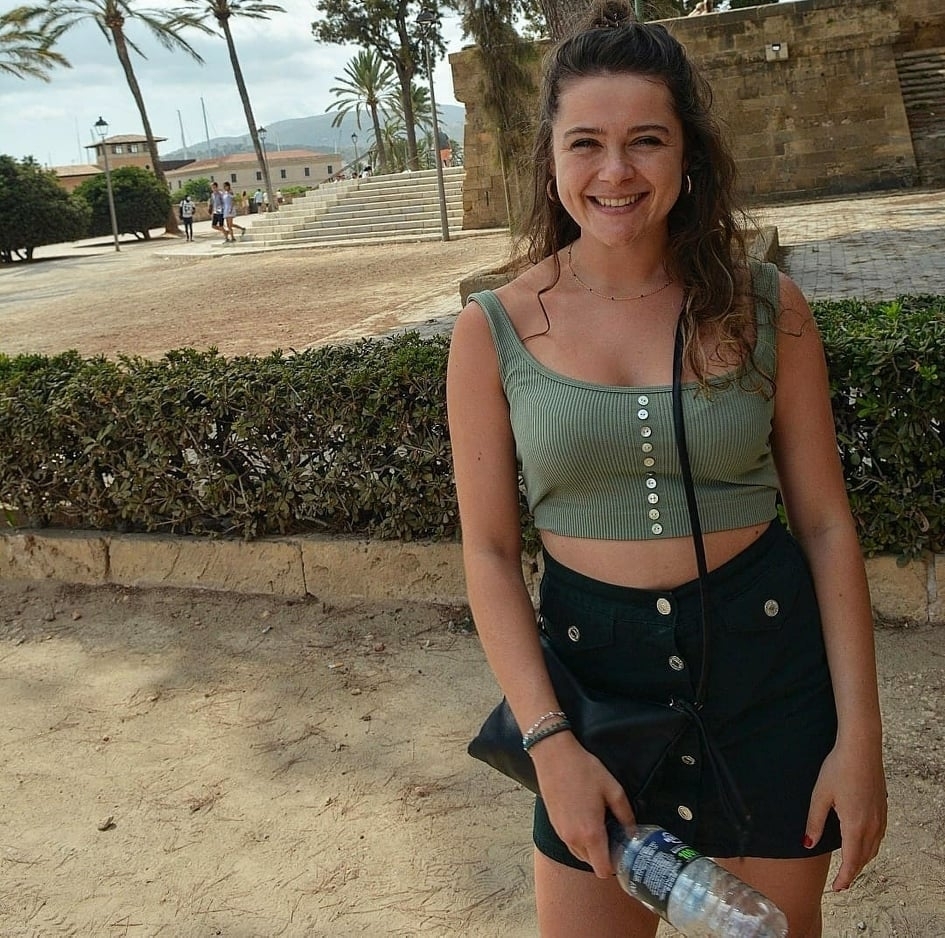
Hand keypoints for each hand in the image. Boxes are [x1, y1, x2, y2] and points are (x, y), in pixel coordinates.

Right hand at [529, 731, 635, 877]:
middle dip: (604, 855)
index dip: (615, 867)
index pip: (603, 870)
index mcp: (590, 833)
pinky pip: (570, 841)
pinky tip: (586, 817)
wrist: (554, 755)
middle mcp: (573, 838)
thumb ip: (625, 814)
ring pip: (580, 853)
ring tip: (600, 825)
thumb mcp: (612, 789)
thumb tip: (633, 831)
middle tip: (614, 836)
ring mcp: (561, 832)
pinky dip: (579, 838)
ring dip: (591, 847)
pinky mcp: (554, 824)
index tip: (623, 853)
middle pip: (592, 863)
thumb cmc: (584, 770)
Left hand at [804, 740, 886, 889]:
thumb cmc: (838, 769)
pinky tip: (862, 843)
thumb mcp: (820, 796)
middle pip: (864, 858)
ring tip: (850, 866)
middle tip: (841, 882)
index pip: (852, 862)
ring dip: (862, 860)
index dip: (845, 878)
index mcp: (855, 826)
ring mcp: (880, 817)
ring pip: (873, 848)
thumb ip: (815, 822)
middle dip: (853, 872)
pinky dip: (870, 846)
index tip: (837, 889)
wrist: (861, 749)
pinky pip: (879, 836)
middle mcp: (872, 826)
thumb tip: (807, 843)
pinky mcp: (883, 808)